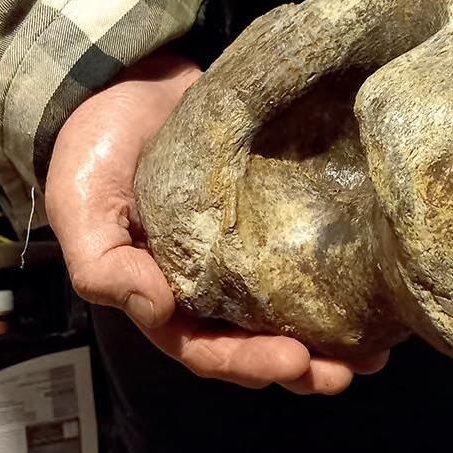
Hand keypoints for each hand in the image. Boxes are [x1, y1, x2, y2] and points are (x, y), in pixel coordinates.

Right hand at [45, 49, 387, 393]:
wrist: (124, 81)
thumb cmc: (93, 148)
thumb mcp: (81, 208)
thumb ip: (104, 265)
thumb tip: (156, 309)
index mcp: (161, 294)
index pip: (206, 348)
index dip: (248, 363)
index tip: (293, 360)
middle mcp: (206, 282)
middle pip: (255, 341)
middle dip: (301, 366)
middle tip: (345, 371)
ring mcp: (242, 246)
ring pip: (286, 308)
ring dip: (327, 339)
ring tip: (371, 353)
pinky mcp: (270, 208)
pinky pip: (302, 250)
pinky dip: (335, 275)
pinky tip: (371, 286)